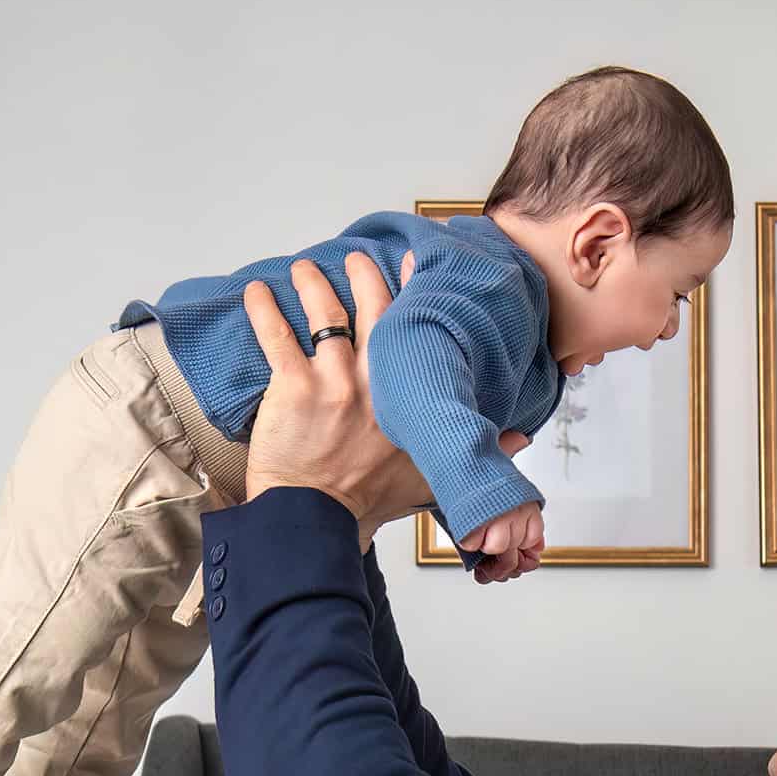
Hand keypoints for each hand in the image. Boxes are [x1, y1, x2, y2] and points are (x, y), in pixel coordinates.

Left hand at [240, 253, 531, 557]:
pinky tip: (256, 292)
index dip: (412, 292)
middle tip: (355, 257)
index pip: (413, 331)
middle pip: (372, 308)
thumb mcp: (435, 476)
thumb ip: (480, 450)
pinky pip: (277, 336)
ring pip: (324, 314)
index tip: (410, 262)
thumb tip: (520, 437)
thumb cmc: (370, 499)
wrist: (317, 518)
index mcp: (407, 395)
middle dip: (364, 274)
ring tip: (304, 268)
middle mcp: (375, 379)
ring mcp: (334, 380)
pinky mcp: (294, 387)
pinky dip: (264, 309)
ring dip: (312, 283)